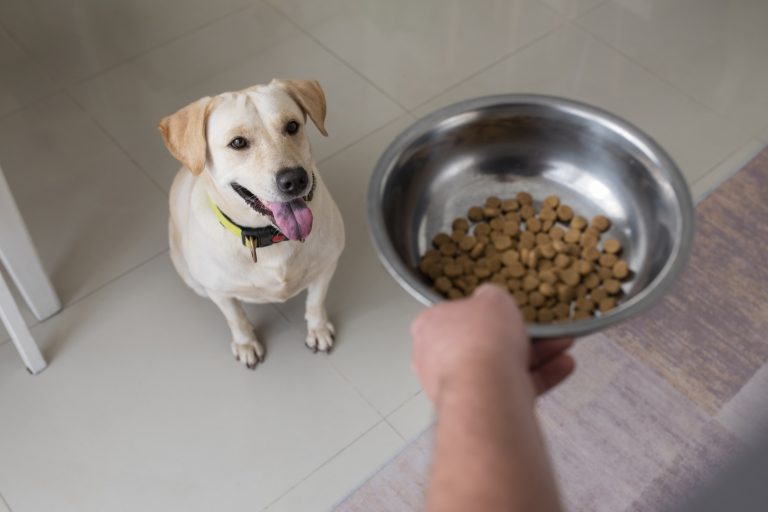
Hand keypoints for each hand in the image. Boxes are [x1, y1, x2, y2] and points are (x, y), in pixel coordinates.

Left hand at [411, 284, 574, 404]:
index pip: (453, 315)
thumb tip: (490, 300)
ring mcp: (458, 387)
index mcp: (429, 327)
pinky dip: (539, 376)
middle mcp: (436, 359)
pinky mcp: (482, 408)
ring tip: (563, 344)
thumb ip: (491, 297)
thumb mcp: (493, 298)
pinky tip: (564, 365)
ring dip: (536, 354)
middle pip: (481, 342)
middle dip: (517, 335)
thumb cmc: (481, 338)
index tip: (504, 312)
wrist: (487, 390)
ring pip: (501, 366)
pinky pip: (512, 388)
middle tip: (541, 329)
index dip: (482, 312)